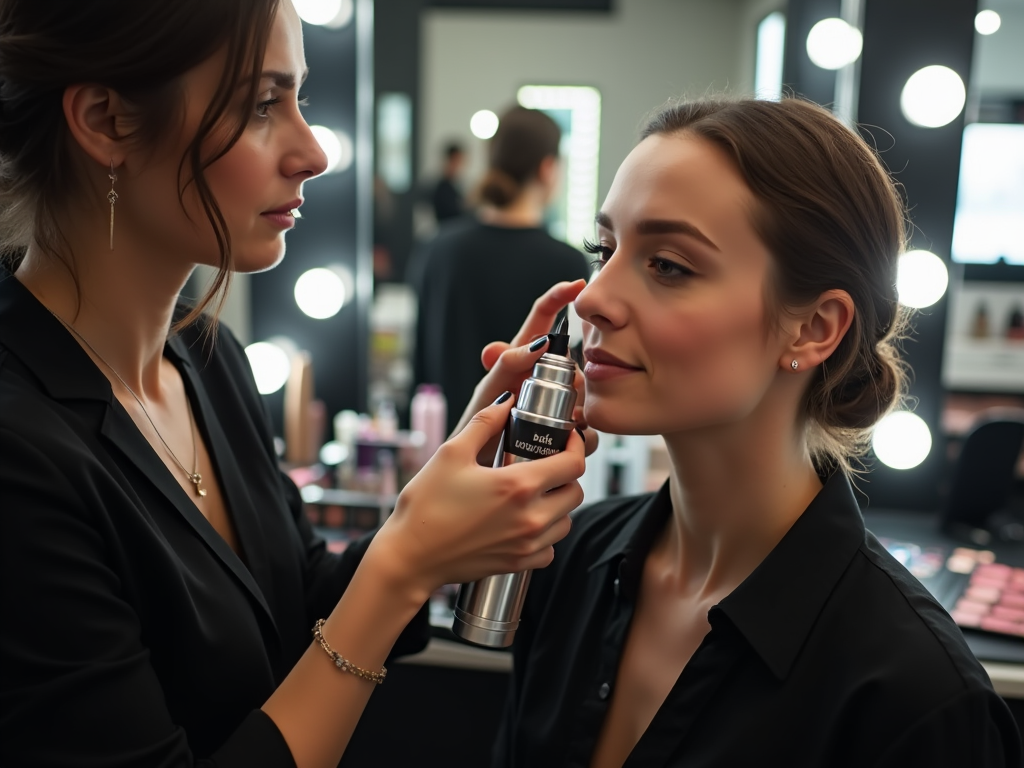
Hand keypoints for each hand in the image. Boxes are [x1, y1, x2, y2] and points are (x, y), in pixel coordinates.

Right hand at [365, 391, 585, 600]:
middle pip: (575, 492)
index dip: (575, 445)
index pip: (573, 463)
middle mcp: (530, 517)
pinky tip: (524, 522)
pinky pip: (550, 549)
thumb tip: (506, 401)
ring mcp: (526, 544)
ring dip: (558, 505)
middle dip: (566, 475)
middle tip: (547, 465)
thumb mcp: (452, 453)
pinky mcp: (518, 564)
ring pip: (566, 521)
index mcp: (519, 486)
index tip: (566, 438)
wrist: (409, 556)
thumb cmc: (425, 505)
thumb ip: (485, 423)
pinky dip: (546, 535)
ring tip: (535, 494)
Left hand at [452, 279, 598, 457]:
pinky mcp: (567, 430)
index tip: (579, 284)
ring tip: (562, 424)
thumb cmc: (478, 424)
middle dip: (574, 377)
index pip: (543, 317)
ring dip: (580, 409)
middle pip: (574, 362)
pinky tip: (569, 442)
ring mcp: (558, 402)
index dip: (560, 296)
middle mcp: (544, 376)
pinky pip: (587, 429)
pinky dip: (583, 436)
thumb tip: (538, 342)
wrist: (481, 463)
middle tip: (560, 396)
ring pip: (586, 395)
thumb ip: (507, 363)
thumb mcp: (490, 390)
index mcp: (524, 358)